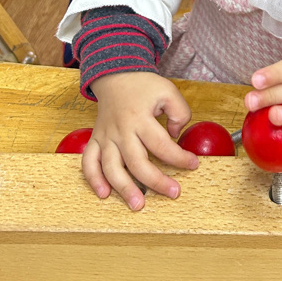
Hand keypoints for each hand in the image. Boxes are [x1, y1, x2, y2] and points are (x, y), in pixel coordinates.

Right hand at [83, 72, 198, 209]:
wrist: (115, 76)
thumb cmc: (143, 86)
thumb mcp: (168, 90)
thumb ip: (179, 112)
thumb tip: (175, 136)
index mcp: (140, 117)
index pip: (161, 144)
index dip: (179, 157)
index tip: (193, 164)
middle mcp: (121, 130)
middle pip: (137, 162)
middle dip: (156, 181)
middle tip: (173, 193)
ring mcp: (105, 137)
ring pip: (111, 167)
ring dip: (124, 188)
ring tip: (138, 204)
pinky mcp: (95, 140)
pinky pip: (89, 162)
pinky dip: (93, 179)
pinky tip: (103, 193)